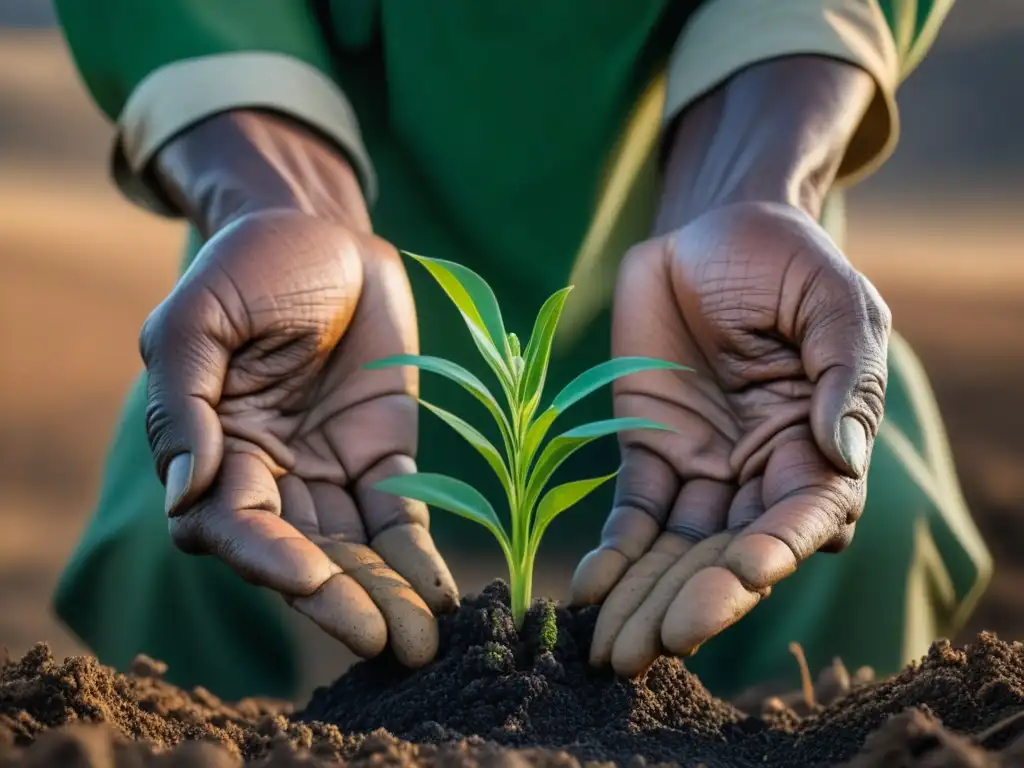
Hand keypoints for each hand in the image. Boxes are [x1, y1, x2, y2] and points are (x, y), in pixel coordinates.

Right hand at [140, 209, 457, 667]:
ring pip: (355, 550)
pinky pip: (402, 515)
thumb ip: (185, 402)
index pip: (233, 524)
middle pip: (301, 554)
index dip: (268, 556)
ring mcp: (331, 471)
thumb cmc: (252, 265)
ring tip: (421, 642)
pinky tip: (442, 594)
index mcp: (215, 449)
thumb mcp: (200, 317)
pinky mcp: (385, 458)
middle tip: (381, 643)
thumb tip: (185, 491)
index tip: (309, 581)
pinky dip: (420, 556)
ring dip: (386, 595)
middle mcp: (272, 475)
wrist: (326, 233)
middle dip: (339, 601)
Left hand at [570, 201, 890, 675]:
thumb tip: (844, 454)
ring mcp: (703, 466)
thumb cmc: (781, 259)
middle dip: (694, 602)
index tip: (739, 575)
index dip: (773, 550)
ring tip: (610, 652)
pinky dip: (612, 553)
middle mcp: (761, 470)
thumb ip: (844, 373)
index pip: (803, 516)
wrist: (708, 230)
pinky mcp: (648, 450)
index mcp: (819, 444)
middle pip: (731, 552)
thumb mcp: (831, 299)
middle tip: (649, 649)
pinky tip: (589, 591)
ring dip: (645, 599)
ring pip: (676, 549)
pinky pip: (631, 511)